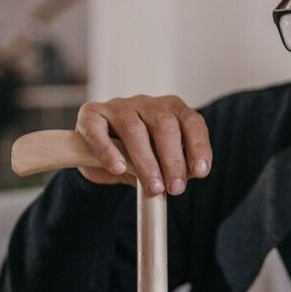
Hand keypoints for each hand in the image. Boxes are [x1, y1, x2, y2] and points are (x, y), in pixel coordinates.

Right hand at [74, 95, 211, 195]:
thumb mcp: (162, 162)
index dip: (198, 146)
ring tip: (153, 186)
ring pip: (133, 128)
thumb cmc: (138, 157)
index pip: (191, 122)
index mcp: (171, 110)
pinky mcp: (91, 115)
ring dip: (146, 161)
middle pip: (164, 123)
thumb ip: (174, 167)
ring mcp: (118, 107)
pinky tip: (118, 168)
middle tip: (175, 188)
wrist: (102, 157)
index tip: (199, 172)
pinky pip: (98, 131)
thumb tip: (184, 177)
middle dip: (173, 159)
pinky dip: (108, 151)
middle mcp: (147, 103)